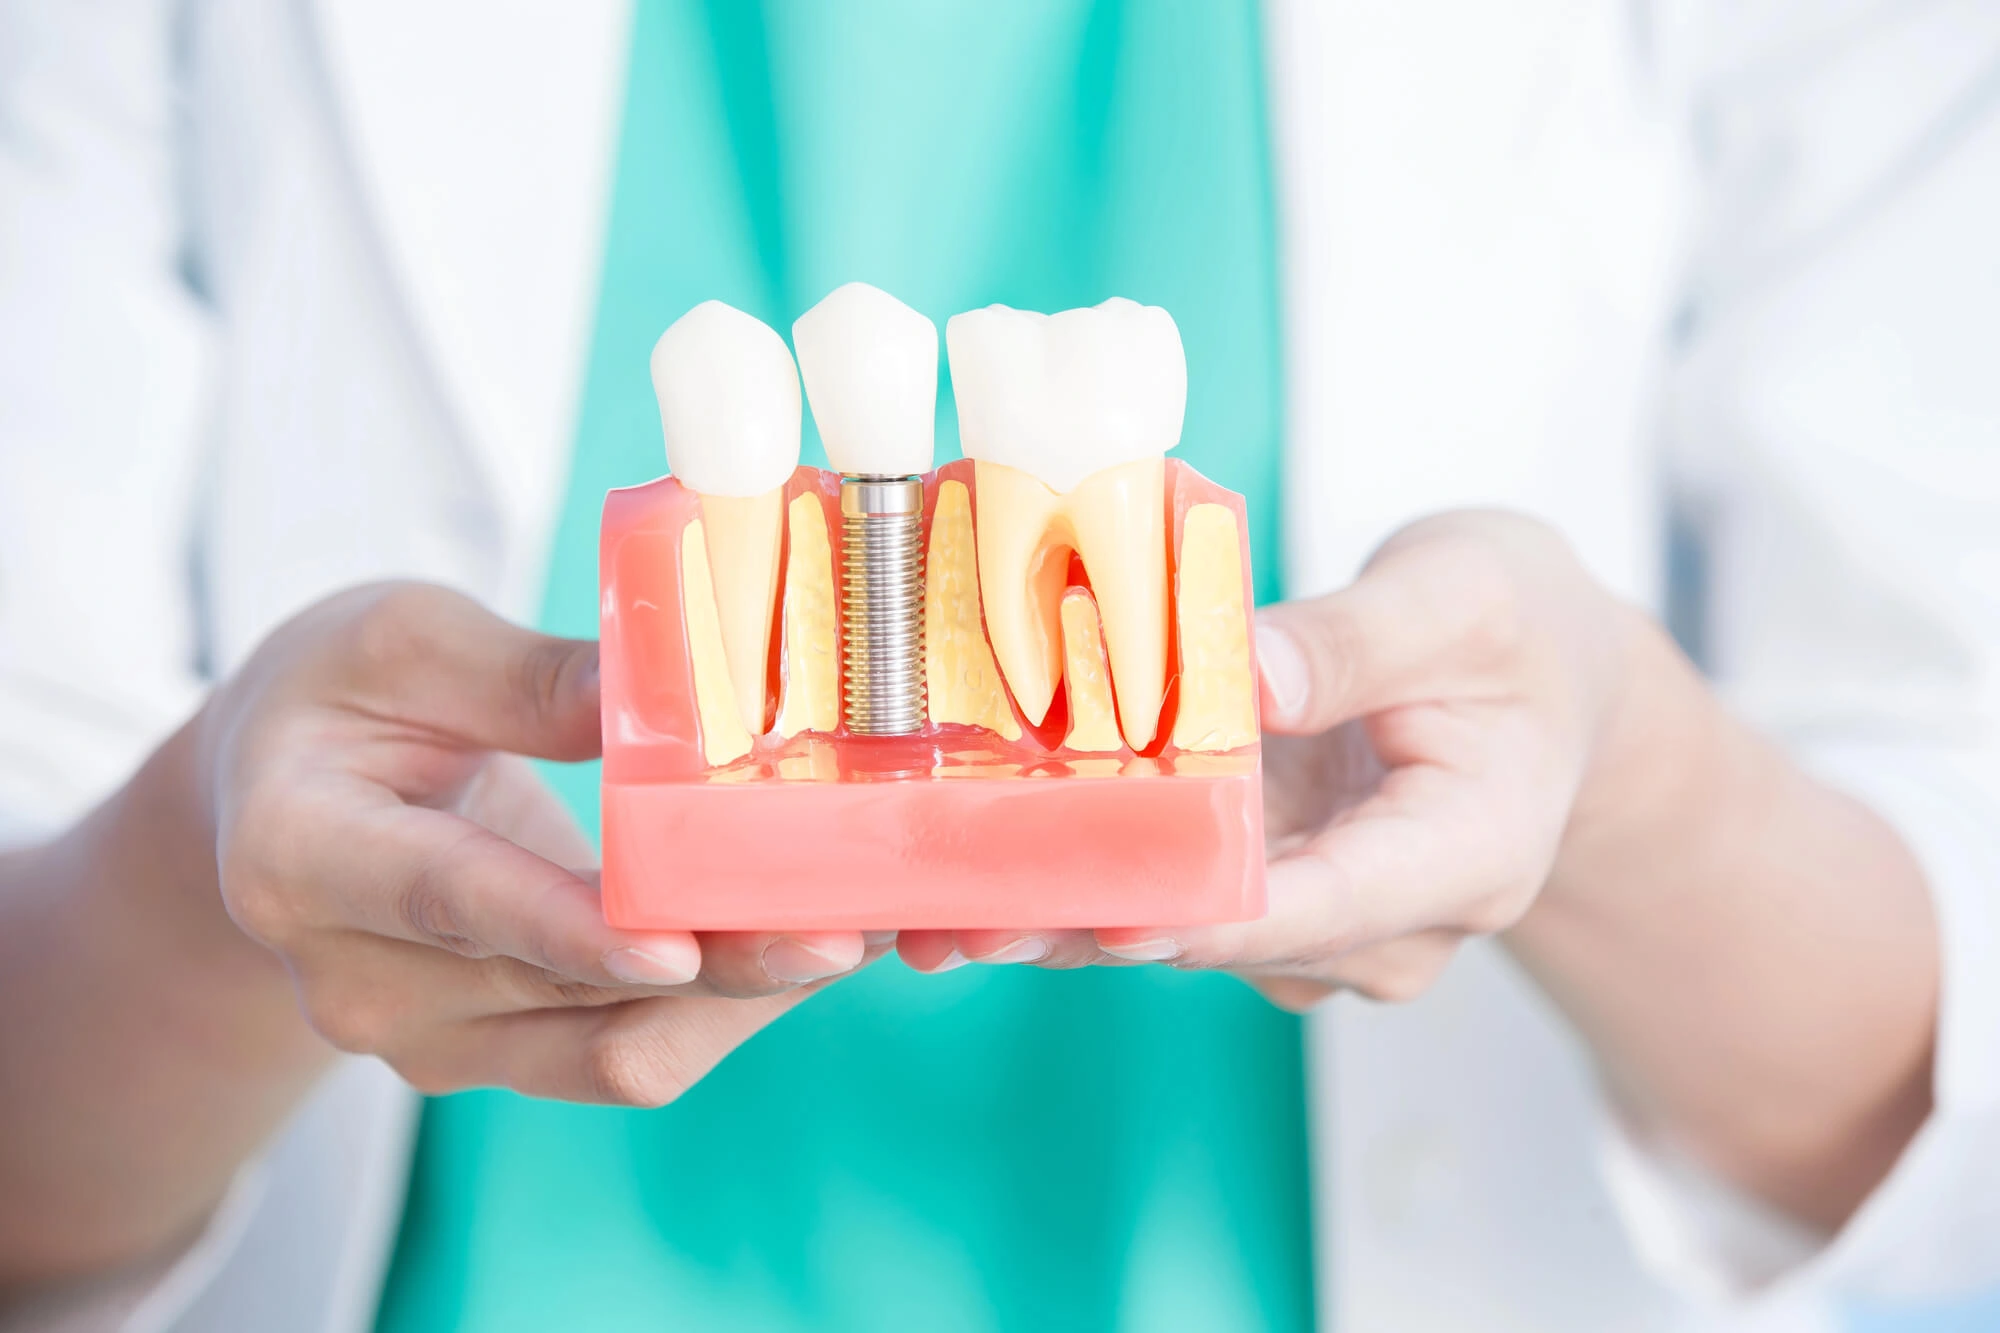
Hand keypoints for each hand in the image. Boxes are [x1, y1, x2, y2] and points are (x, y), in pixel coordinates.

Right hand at [203, 583, 875, 1104]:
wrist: (279, 795)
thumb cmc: (338, 696)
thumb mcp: (405, 642)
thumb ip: (532, 679)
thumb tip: (679, 697)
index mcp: (304, 853)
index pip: (451, 899)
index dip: (568, 928)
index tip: (677, 947)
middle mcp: (357, 976)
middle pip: (563, 989)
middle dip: (715, 960)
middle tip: (842, 921)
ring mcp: (428, 1036)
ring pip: (616, 1052)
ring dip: (743, 1000)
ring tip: (854, 929)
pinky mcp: (497, 1055)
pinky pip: (630, 1057)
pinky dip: (726, 1012)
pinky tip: (800, 949)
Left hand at [900, 512, 1638, 1008]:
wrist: (1554, 680)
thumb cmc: (1522, 631)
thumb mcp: (1460, 596)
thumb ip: (1356, 639)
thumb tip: (1242, 672)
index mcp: (1465, 857)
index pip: (1321, 905)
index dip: (1202, 916)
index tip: (1098, 914)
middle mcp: (1390, 920)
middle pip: (1228, 936)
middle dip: (1093, 923)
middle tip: (956, 914)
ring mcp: (1325, 915)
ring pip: (1186, 928)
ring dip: (1069, 911)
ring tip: (934, 901)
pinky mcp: (1273, 886)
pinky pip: (1177, 892)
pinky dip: (1089, 873)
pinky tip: (981, 859)